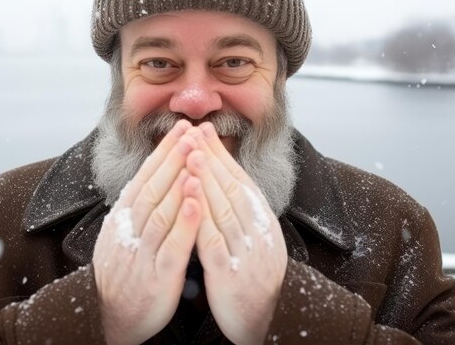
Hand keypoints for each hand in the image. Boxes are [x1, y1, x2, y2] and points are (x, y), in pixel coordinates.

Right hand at [92, 120, 201, 344]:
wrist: (109, 317)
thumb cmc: (124, 272)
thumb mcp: (122, 234)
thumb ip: (137, 208)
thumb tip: (153, 174)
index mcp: (122, 219)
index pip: (144, 177)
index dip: (163, 152)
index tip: (181, 130)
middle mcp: (128, 231)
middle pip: (152, 188)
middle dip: (173, 158)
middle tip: (191, 132)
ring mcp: (141, 253)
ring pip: (160, 211)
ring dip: (179, 182)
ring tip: (196, 157)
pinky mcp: (156, 277)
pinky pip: (171, 247)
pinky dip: (184, 224)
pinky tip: (197, 203)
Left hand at [186, 123, 287, 344]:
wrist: (265, 322)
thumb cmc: (251, 279)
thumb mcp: (254, 241)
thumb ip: (240, 213)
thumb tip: (223, 178)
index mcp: (264, 224)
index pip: (242, 181)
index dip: (223, 155)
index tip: (205, 131)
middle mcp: (259, 234)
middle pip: (234, 189)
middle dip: (213, 158)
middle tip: (195, 131)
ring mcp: (247, 254)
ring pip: (225, 209)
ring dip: (207, 180)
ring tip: (192, 154)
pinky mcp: (232, 276)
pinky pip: (215, 242)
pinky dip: (201, 218)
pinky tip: (189, 200)